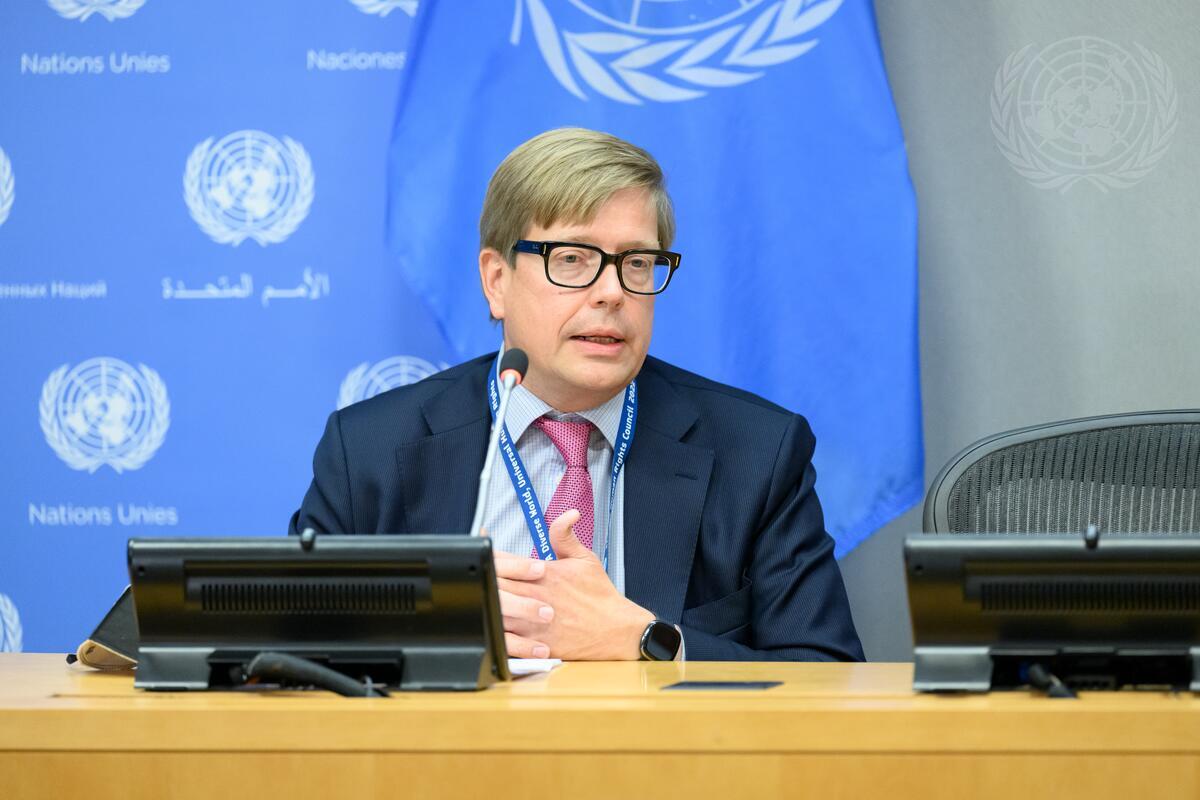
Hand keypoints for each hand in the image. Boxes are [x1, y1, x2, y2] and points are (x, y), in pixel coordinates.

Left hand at [493, 510, 653, 659]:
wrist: (616, 629)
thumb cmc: (600, 595)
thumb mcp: (585, 558)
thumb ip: (566, 535)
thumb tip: (568, 513)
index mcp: (544, 573)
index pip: (503, 560)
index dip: (487, 553)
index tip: (480, 549)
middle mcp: (535, 596)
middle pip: (493, 583)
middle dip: (482, 576)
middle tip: (475, 574)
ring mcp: (533, 621)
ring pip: (495, 609)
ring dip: (485, 602)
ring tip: (478, 598)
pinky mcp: (534, 644)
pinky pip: (504, 638)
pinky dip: (493, 629)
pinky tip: (490, 624)